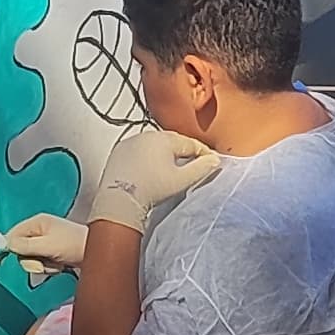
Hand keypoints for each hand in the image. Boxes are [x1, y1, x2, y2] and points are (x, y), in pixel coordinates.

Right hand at [0, 213, 91, 271]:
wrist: (99, 253)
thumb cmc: (74, 245)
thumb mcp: (47, 245)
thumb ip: (26, 245)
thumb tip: (7, 245)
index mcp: (37, 222)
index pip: (13, 234)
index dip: (8, 247)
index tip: (3, 261)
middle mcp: (40, 230)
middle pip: (21, 248)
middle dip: (31, 260)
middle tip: (43, 263)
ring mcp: (47, 242)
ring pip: (31, 258)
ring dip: (42, 265)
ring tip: (56, 263)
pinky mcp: (53, 252)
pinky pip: (42, 263)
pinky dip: (49, 267)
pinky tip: (60, 265)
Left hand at [82, 127, 221, 227]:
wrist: (120, 199)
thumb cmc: (150, 189)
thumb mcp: (182, 180)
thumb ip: (202, 168)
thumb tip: (214, 160)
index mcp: (165, 138)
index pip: (191, 143)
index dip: (203, 153)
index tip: (211, 161)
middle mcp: (147, 135)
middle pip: (173, 142)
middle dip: (184, 152)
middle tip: (194, 163)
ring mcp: (131, 142)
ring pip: (155, 145)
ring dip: (165, 153)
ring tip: (172, 167)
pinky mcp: (120, 151)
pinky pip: (139, 150)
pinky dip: (147, 156)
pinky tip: (151, 169)